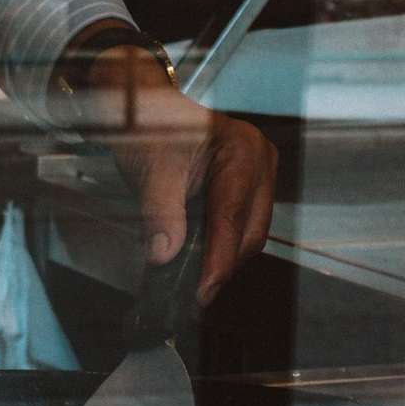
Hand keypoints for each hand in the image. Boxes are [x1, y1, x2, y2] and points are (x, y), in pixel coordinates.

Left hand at [81, 50, 277, 306]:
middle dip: (221, 267)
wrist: (144, 107)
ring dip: (221, 260)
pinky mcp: (248, 188)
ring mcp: (258, 175)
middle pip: (249, 232)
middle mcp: (260, 162)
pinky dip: (219, 246)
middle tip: (193, 298)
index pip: (232, 217)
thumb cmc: (147, 128)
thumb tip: (164, 256)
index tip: (202, 291)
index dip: (218, 260)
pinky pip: (239, 226)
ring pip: (247, 233)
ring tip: (192, 286)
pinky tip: (198, 264)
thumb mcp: (149, 169)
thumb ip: (159, 212)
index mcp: (242, 151)